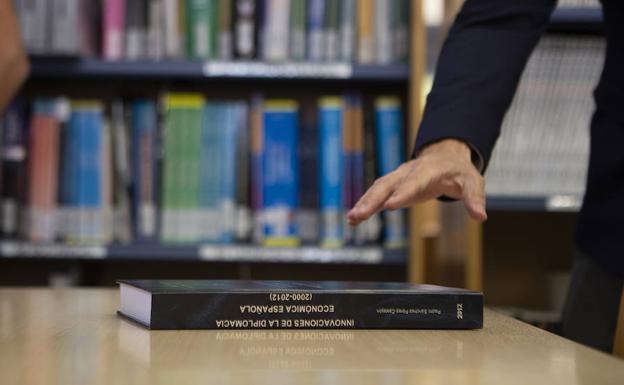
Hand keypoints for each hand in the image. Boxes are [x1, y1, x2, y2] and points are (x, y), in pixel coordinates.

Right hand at [347, 139, 486, 224]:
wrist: (445, 155)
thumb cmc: (459, 171)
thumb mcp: (473, 181)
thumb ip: (474, 198)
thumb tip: (480, 217)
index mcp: (428, 169)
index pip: (414, 182)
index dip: (402, 193)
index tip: (389, 205)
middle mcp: (408, 171)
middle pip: (388, 185)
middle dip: (373, 200)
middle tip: (359, 215)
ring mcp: (398, 177)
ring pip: (378, 189)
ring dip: (364, 203)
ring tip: (352, 219)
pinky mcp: (393, 185)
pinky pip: (376, 194)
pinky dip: (364, 204)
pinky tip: (353, 219)